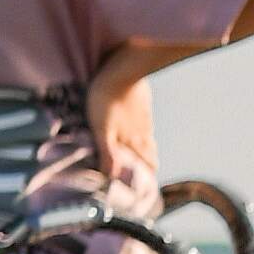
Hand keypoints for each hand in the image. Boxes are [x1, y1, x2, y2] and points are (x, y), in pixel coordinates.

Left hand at [84, 55, 156, 183]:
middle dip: (149, 162)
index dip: (148, 175)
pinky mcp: (142, 100)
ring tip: (142, 151)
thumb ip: (108, 153)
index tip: (148, 186)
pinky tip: (137, 124)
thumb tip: (112, 179)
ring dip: (146, 145)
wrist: (123, 68)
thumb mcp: (102, 129)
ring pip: (149, 135)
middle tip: (145, 171)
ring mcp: (145, 114)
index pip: (148, 163)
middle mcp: (144, 130)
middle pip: (151, 151)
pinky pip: (145, 118)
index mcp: (134, 139)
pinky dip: (142, 127)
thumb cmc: (107, 100)